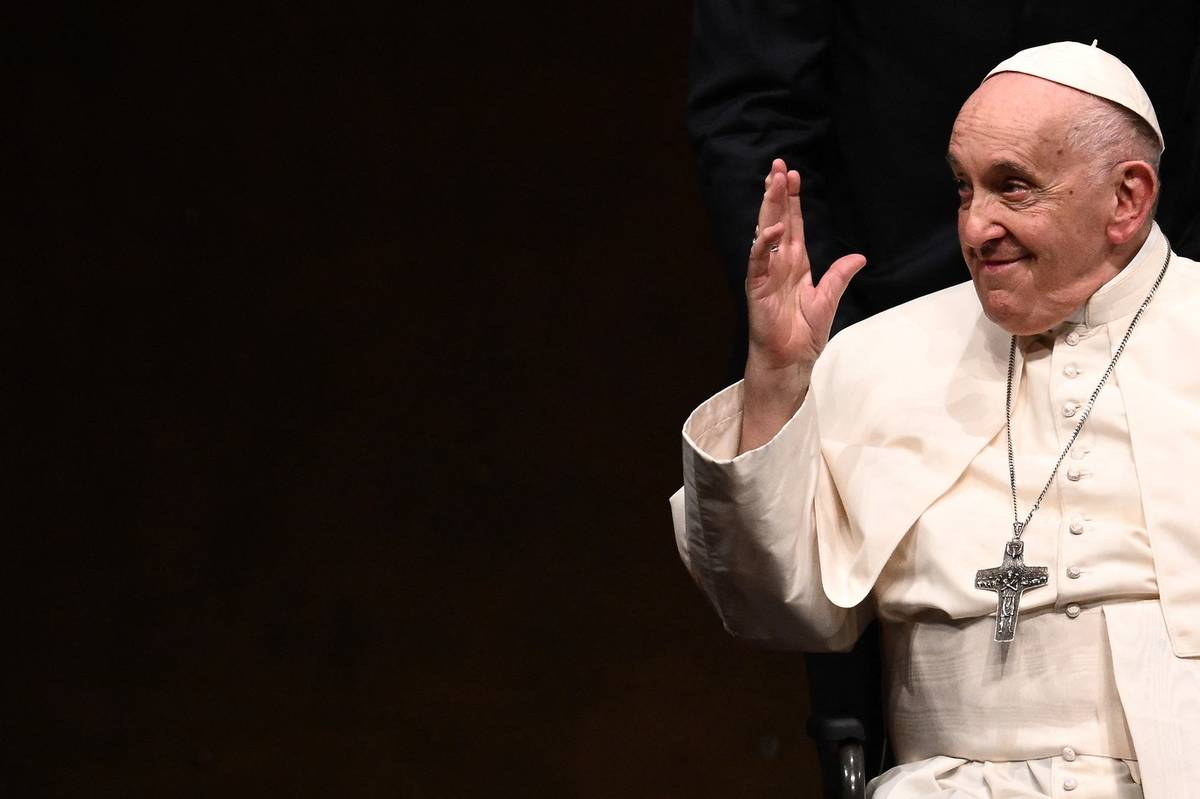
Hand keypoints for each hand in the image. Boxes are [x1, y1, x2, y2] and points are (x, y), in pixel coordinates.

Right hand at [746, 159, 866, 373]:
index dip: (792, 200)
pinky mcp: (757, 288)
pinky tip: (772, 229)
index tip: (793, 175)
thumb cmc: (803, 334)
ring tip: (772, 183)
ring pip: (765, 233)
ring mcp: (766, 274)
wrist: (790, 360)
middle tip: (778, 166)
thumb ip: (839, 276)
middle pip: (777, 220)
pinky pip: (758, 262)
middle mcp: (779, 264)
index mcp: (795, 264)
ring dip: (769, 208)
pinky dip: (764, 245)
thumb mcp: (828, 300)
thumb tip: (859, 256)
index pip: (793, 224)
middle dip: (777, 193)